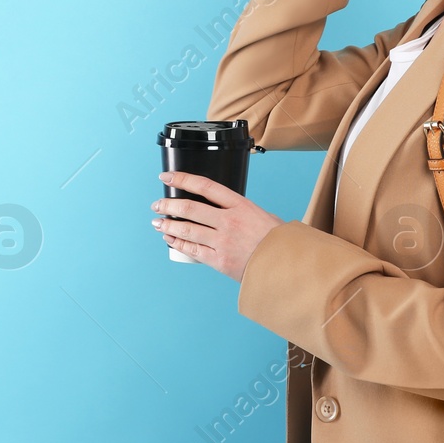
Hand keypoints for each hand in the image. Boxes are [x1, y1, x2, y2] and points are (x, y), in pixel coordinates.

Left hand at [151, 171, 281, 280]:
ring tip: (157, 222)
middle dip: (169, 205)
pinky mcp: (220, 261)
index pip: (205, 186)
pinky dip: (179, 243)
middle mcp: (229, 221)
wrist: (286, 265)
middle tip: (158, 204)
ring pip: (187, 230)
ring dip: (168, 225)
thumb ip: (240, 210)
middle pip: (190, 208)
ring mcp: (223, 241)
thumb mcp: (261, 215)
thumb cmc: (276, 240)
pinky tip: (170, 239)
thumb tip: (221, 208)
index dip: (183, 179)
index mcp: (240, 205)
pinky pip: (193, 250)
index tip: (167, 177)